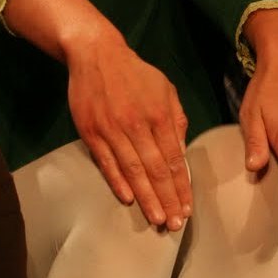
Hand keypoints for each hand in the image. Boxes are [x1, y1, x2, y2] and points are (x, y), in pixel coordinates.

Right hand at [65, 33, 191, 229]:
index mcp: (159, 114)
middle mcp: (137, 124)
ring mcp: (112, 130)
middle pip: (155, 170)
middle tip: (175, 224)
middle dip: (167, 199)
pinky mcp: (91, 132)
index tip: (186, 207)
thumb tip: (181, 151)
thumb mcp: (165, 89)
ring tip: (156, 219)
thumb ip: (176, 119)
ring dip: (146, 198)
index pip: (174, 158)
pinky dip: (117, 183)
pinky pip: (106, 163)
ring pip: (132, 171)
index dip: (181, 185)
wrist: (96, 54)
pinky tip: (128, 200)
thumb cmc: (135, 73)